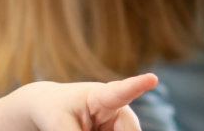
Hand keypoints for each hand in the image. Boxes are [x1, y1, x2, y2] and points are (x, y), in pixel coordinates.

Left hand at [13, 73, 158, 130]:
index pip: (121, 91)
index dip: (137, 85)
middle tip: (88, 129)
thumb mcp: (59, 126)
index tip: (151, 79)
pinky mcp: (119, 129)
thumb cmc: (55, 111)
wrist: (52, 109)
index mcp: (102, 96)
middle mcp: (118, 108)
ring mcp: (121, 122)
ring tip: (83, 127)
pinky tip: (90, 129)